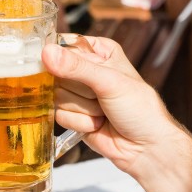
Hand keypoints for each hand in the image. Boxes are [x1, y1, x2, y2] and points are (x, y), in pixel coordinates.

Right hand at [41, 35, 188, 173]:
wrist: (145, 147)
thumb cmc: (139, 109)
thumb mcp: (110, 81)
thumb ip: (77, 67)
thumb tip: (47, 53)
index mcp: (99, 51)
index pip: (63, 45)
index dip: (61, 58)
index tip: (68, 71)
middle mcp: (86, 69)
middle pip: (55, 72)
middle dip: (78, 89)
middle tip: (100, 96)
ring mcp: (77, 93)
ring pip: (56, 95)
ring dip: (82, 108)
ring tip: (103, 111)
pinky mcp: (72, 114)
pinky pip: (59, 115)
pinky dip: (79, 122)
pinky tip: (97, 123)